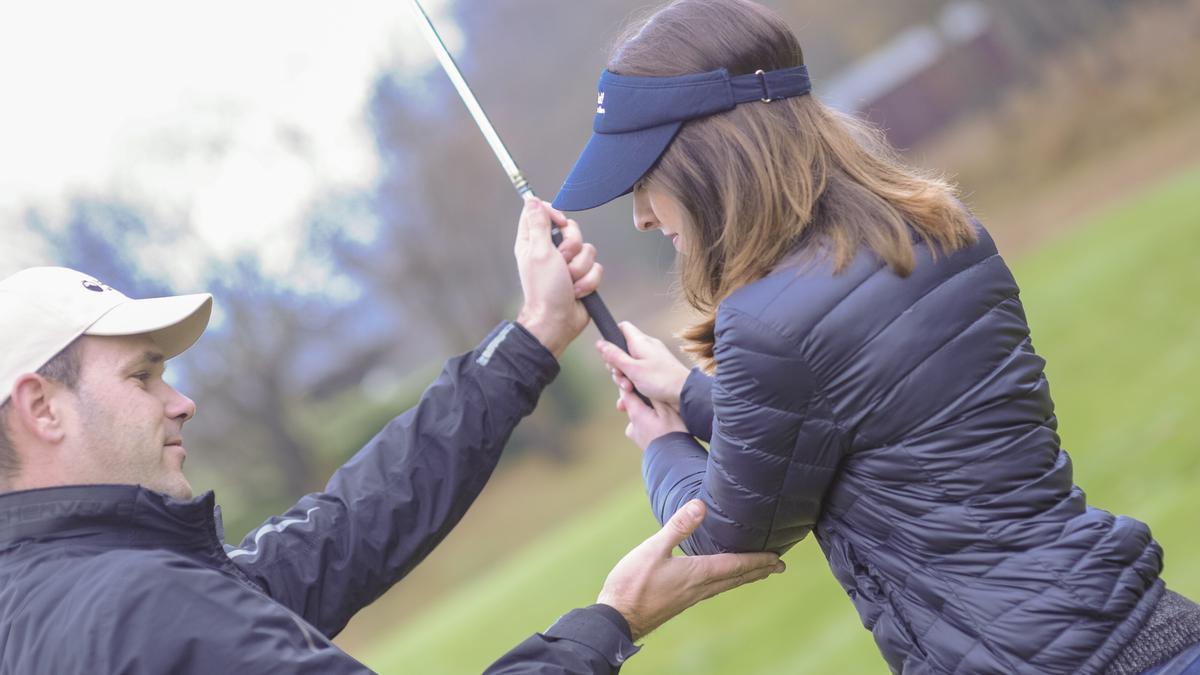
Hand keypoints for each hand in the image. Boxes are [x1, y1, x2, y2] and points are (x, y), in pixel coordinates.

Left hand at [514, 197, 602, 357]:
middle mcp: (551, 250)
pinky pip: (596, 267)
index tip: (560, 223)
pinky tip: (577, 291)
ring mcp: (568, 263)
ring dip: (580, 269)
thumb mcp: (539, 252)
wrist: (558, 320)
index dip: (555, 214)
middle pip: (572, 229)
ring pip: (588, 249)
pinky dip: (588, 281)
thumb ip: (539, 224)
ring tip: (569, 282)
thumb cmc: (545, 290)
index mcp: (534, 241)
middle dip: (572, 248)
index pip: (543, 212)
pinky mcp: (583, 275)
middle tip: (562, 262)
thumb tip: (532, 200)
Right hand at [595, 322, 689, 408]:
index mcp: (640, 342)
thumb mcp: (632, 369)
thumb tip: (599, 343)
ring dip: (625, 378)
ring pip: (630, 365)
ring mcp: (653, 359)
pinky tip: (634, 394)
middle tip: (621, 378)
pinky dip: (635, 383)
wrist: (685, 394)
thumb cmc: (661, 380)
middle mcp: (647, 347)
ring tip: (629, 390)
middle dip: (617, 367)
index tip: (609, 354)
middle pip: (622, 350)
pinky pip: (640, 373)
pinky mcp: (657, 371)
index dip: (612, 337)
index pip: (622, 328)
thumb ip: (615, 356)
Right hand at [597, 500, 783, 640]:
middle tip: (779, 566)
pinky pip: (712, 590)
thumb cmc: (632, 584)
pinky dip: (726, 581)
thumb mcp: (653, 549)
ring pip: (726, 585)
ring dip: (744, 577)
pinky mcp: (681, 601)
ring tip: (758, 572)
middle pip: (736, 578)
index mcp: (697, 573)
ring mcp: (690, 597)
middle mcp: (699, 588)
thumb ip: (677, 527)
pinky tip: (719, 580)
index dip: (758, 560)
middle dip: (758, 570)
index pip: (735, 565)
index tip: (777, 557)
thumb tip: (700, 505)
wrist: (617, 619)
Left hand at [616, 381, 686, 450]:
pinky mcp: (639, 441)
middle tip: (651, 391)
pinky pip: (641, 426)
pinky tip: (660, 425)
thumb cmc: (673, 433)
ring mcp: (634, 434)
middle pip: (631, 404)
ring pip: (637, 415)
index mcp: (636, 413)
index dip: (628, 382)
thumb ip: (654, 396)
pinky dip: (648, 422)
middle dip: (640, 397)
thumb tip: (644, 384)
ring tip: (660, 411)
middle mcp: (631, 424)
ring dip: (645, 411)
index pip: (626, 392)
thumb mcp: (667, 410)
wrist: (674, 460)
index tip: (632, 375)